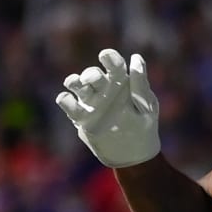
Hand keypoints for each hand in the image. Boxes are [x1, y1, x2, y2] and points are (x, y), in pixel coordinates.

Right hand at [56, 48, 161, 168]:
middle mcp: (103, 89)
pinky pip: (68, 104)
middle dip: (90, 74)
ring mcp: (91, 103)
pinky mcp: (81, 117)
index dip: (109, 57)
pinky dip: (64, 99)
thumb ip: (140, 84)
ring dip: (73, 81)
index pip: (113, 64)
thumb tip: (136, 58)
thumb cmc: (143, 125)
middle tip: (92, 79)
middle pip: (92, 74)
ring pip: (76, 85)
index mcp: (121, 82)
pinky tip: (66, 99)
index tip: (105, 56)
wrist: (133, 155)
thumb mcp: (147, 106)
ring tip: (74, 83)